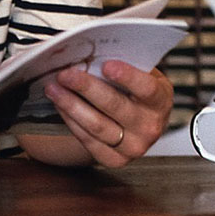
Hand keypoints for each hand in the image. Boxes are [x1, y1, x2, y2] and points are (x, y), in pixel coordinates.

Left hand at [43, 60, 173, 166]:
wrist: (141, 123)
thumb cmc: (137, 92)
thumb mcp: (142, 74)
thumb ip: (125, 65)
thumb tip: (90, 54)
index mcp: (161, 101)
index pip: (146, 89)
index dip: (127, 77)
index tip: (106, 65)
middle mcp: (150, 127)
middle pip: (115, 106)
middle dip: (86, 88)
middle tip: (65, 74)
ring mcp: (134, 147)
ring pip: (97, 125)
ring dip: (71, 105)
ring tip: (53, 88)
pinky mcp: (115, 160)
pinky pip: (88, 140)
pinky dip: (71, 121)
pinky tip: (60, 106)